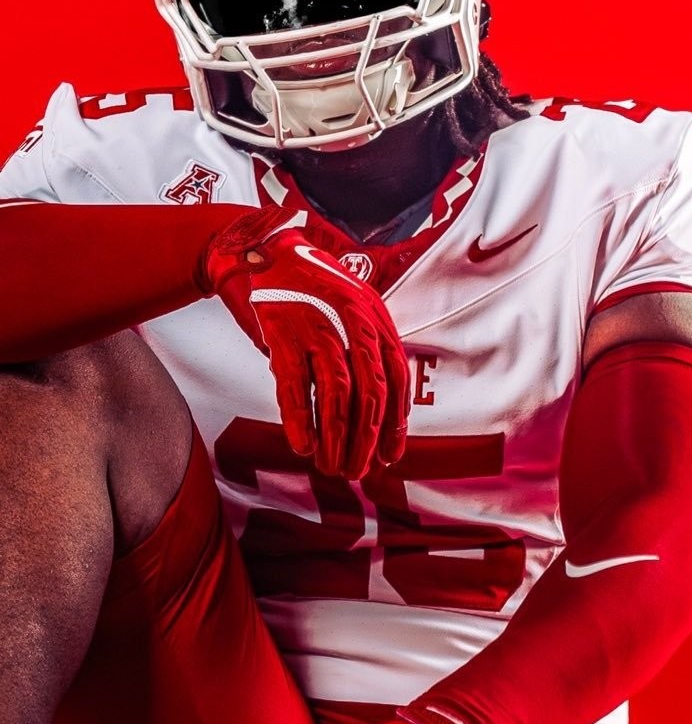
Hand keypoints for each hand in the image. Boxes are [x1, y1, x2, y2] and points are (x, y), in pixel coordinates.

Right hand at [200, 205, 408, 478]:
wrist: (263, 251)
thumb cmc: (311, 288)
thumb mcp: (353, 307)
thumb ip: (367, 347)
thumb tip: (379, 410)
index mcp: (374, 317)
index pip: (396, 377)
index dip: (395, 421)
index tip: (389, 455)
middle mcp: (352, 321)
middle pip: (370, 392)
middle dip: (366, 439)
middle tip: (358, 471)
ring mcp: (317, 327)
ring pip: (337, 395)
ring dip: (337, 439)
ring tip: (332, 467)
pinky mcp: (282, 335)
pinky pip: (295, 388)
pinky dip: (301, 421)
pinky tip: (303, 446)